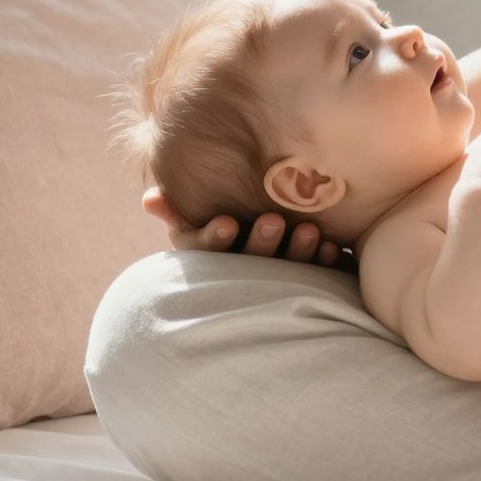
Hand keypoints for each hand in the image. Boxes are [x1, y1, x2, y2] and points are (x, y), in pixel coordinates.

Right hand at [141, 185, 349, 268]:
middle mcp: (244, 272)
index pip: (209, 253)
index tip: (228, 222)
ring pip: (286, 270)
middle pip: (251, 261)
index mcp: (213, 257)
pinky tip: (330, 247)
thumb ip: (175, 209)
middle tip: (273, 220)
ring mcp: (275, 280)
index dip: (216, 239)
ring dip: (297, 252)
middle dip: (261, 243)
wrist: (267, 248)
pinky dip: (322, 262)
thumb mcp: (194, 220)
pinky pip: (315, 276)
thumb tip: (150, 199)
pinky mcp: (306, 282)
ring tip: (308, 230)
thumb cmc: (223, 227)